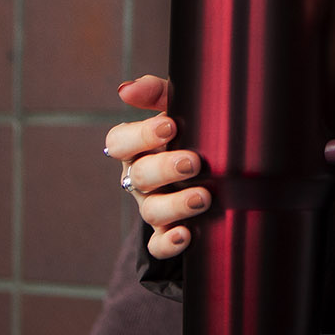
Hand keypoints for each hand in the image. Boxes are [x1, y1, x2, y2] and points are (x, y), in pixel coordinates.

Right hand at [103, 75, 209, 260]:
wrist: (214, 169)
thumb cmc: (190, 130)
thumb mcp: (177, 106)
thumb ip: (156, 92)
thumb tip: (125, 90)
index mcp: (136, 147)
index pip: (119, 142)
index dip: (140, 136)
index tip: (170, 127)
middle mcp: (139, 178)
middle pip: (139, 176)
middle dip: (165, 169)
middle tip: (194, 163)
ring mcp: (151, 206)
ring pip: (151, 211)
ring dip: (176, 205)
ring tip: (204, 197)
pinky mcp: (166, 232)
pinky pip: (159, 244)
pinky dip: (170, 243)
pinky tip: (187, 235)